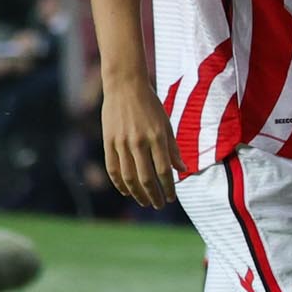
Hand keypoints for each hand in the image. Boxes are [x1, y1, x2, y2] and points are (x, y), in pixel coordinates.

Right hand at [101, 76, 182, 207]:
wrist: (125, 86)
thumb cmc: (150, 105)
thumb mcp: (166, 124)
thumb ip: (173, 149)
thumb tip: (183, 170)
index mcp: (156, 137)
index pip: (164, 170)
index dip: (168, 187)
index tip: (171, 198)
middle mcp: (138, 142)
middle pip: (146, 177)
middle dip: (153, 195)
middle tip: (159, 205)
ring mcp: (121, 143)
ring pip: (128, 176)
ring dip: (137, 193)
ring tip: (144, 202)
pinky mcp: (108, 141)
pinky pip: (113, 168)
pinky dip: (119, 183)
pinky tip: (126, 191)